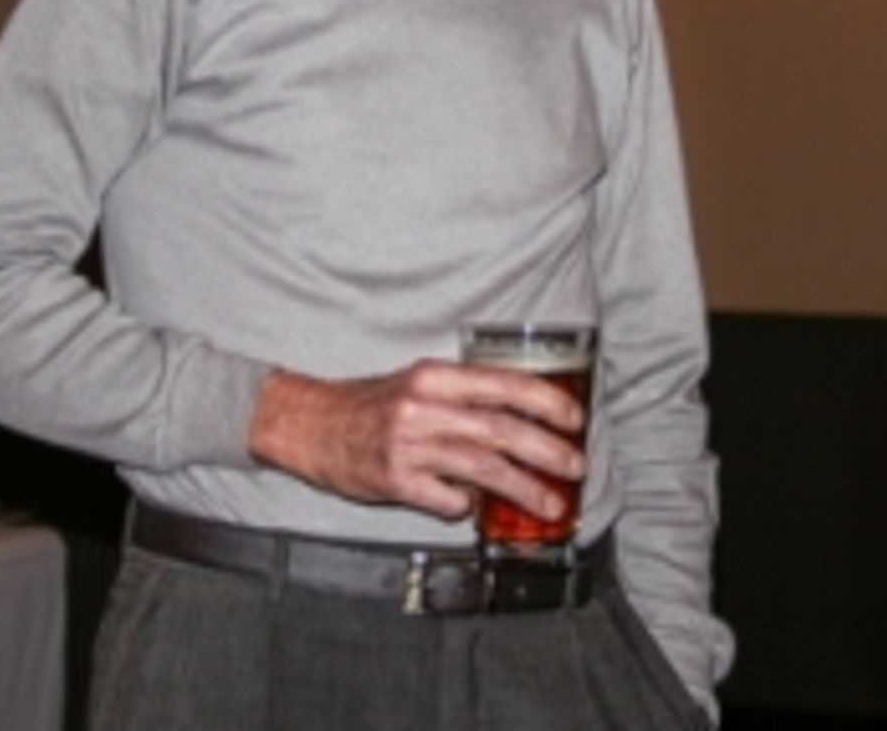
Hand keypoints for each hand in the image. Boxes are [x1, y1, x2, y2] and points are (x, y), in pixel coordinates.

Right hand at [247, 361, 585, 522]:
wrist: (309, 424)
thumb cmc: (372, 405)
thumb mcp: (419, 385)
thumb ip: (466, 398)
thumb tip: (523, 420)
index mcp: (435, 377)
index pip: (505, 384)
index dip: (546, 402)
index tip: (575, 418)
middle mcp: (423, 407)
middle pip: (501, 429)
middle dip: (548, 450)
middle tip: (576, 466)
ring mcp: (408, 445)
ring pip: (483, 468)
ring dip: (524, 487)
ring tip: (551, 502)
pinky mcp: (393, 481)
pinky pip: (447, 499)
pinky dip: (467, 506)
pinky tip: (474, 508)